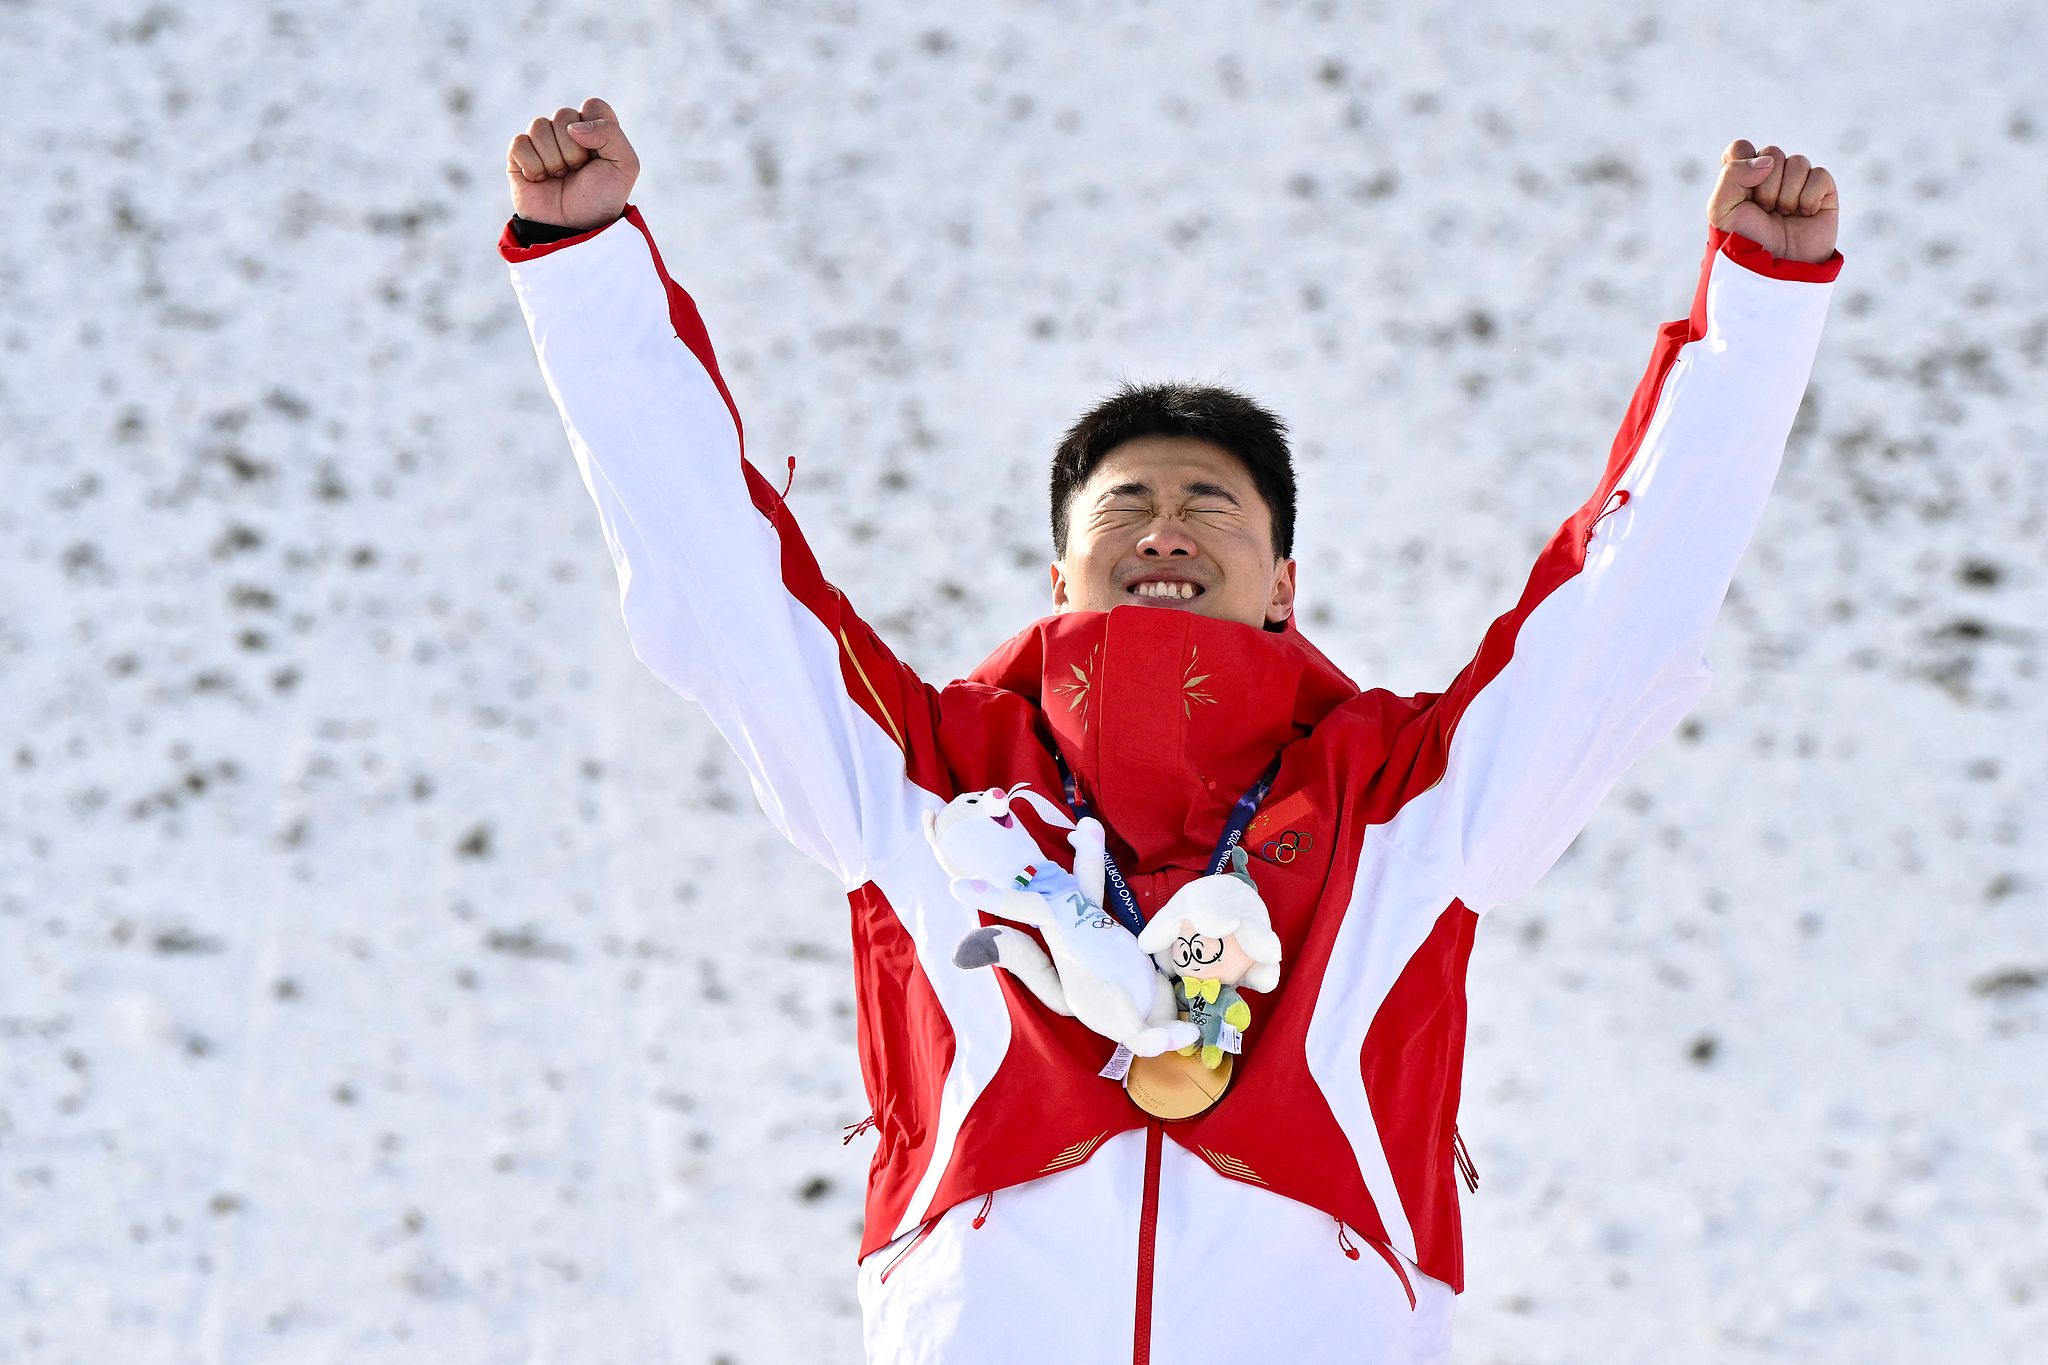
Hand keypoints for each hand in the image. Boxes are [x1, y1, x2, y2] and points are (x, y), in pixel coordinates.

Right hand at [504, 96, 639, 231]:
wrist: (576, 228)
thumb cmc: (602, 198)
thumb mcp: (625, 166)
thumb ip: (610, 133)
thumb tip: (573, 126)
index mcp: (594, 128)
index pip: (592, 105)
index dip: (596, 128)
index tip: (599, 153)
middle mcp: (567, 130)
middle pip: (563, 115)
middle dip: (574, 150)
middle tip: (578, 171)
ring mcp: (542, 141)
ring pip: (539, 126)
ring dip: (554, 159)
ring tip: (560, 177)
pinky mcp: (518, 155)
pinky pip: (520, 143)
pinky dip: (533, 166)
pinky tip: (541, 180)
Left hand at [1707, 139, 1838, 263]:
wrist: (1774, 269)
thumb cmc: (1744, 242)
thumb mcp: (1721, 211)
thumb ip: (1732, 175)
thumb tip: (1768, 161)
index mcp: (1742, 178)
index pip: (1740, 148)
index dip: (1741, 164)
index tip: (1741, 192)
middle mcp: (1769, 177)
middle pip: (1771, 152)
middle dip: (1765, 186)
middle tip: (1764, 211)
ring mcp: (1798, 183)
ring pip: (1797, 162)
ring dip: (1787, 194)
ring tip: (1783, 216)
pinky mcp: (1823, 192)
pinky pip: (1819, 175)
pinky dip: (1809, 198)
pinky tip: (1804, 215)